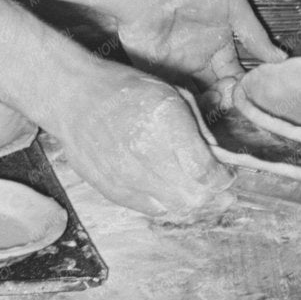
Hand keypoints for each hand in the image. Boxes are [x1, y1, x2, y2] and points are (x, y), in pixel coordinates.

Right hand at [44, 64, 234, 220]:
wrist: (74, 98)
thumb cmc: (126, 90)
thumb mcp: (173, 94)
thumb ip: (199, 129)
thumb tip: (218, 159)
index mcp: (166, 123)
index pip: (206, 172)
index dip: (223, 179)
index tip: (226, 175)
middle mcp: (147, 154)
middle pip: (195, 196)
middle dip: (212, 194)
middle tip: (216, 187)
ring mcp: (127, 176)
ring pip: (176, 208)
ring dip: (190, 200)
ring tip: (193, 188)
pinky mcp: (113, 190)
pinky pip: (153, 209)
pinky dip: (167, 203)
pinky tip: (168, 188)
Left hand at [97, 0, 285, 90]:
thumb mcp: (232, 3)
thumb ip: (254, 33)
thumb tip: (280, 58)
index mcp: (220, 42)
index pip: (238, 73)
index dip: (246, 85)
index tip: (253, 90)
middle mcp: (200, 58)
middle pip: (220, 90)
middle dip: (230, 98)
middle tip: (232, 95)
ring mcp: (178, 67)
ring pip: (199, 97)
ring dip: (211, 103)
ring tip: (216, 97)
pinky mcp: (157, 73)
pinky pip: (176, 94)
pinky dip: (189, 101)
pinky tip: (198, 97)